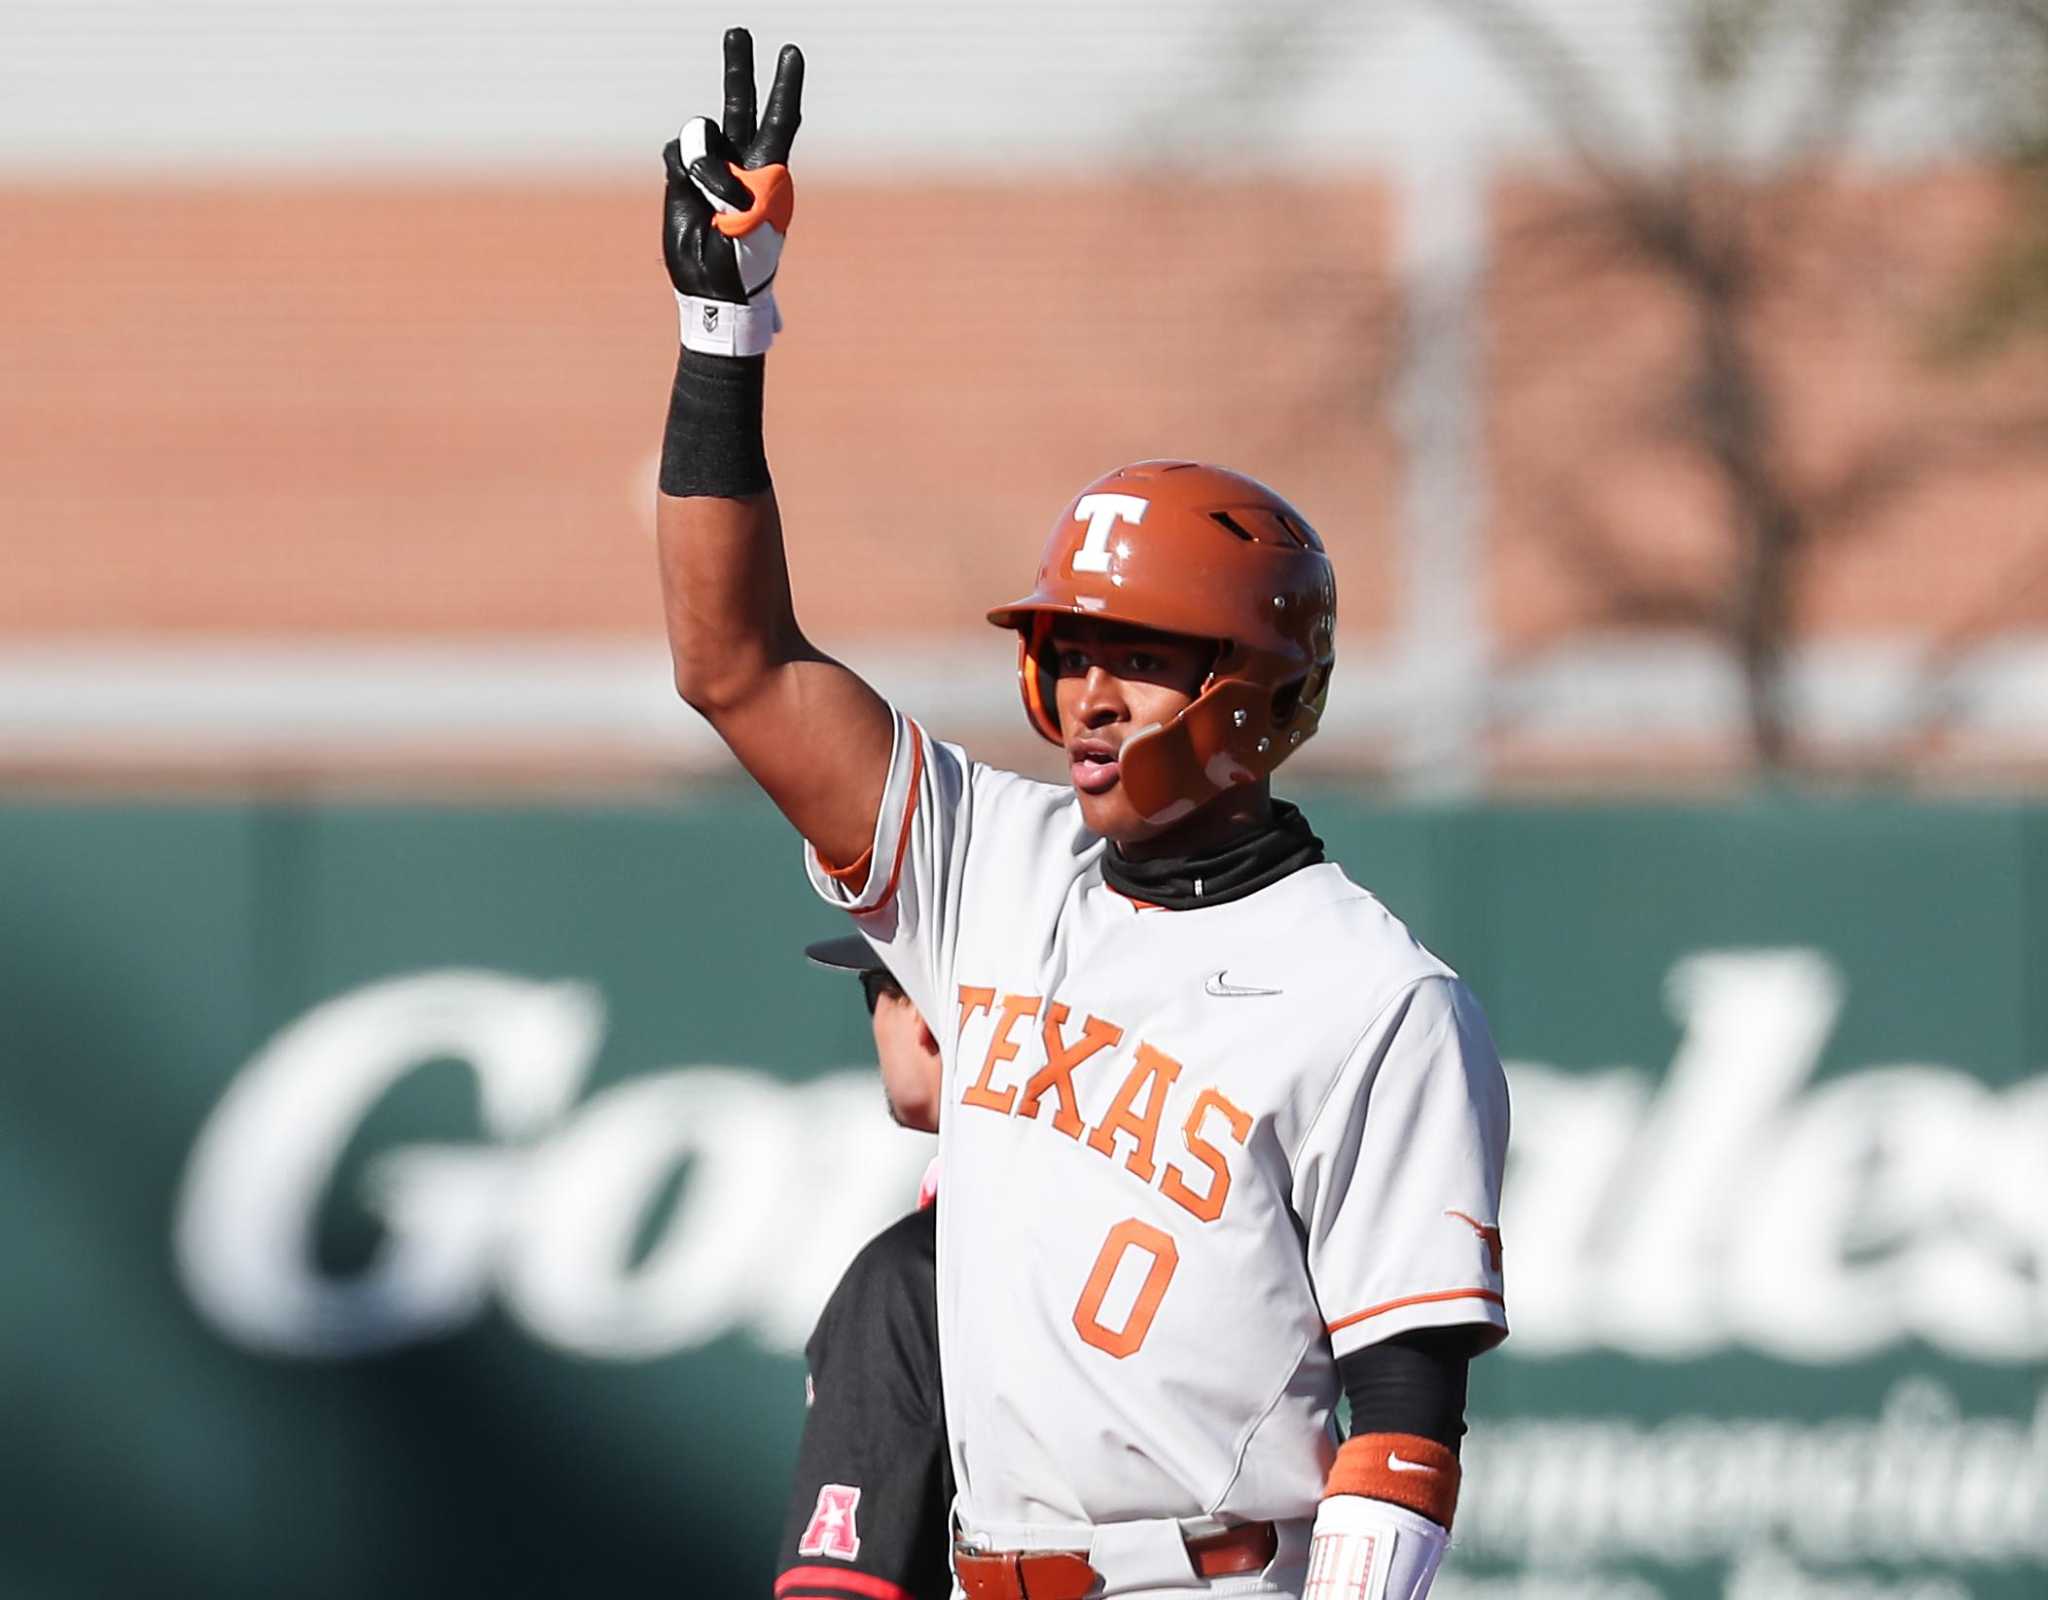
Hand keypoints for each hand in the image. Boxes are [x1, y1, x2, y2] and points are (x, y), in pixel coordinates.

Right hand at [662, 27, 804, 356]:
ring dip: (706, 168)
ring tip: (715, 206)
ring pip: (701, 134)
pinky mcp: (681, 176)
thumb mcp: (753, 229)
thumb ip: (737, 189)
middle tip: (738, 30)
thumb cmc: (743, 265)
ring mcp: (709, 167)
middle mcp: (740, 161)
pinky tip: (691, 197)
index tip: (791, 53)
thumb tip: (711, 164)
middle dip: (738, 67)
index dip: (785, 86)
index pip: (780, 120)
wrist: (712, 289)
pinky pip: (677, 152)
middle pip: (739, 103)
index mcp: (770, 173)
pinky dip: (684, 172)